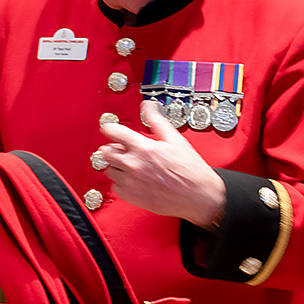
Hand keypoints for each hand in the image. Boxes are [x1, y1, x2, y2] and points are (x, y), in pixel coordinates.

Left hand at [95, 100, 226, 226]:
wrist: (198, 196)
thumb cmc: (190, 170)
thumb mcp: (176, 140)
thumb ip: (157, 121)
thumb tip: (148, 106)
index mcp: (144, 148)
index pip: (113, 132)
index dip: (109, 128)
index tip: (109, 128)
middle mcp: (134, 165)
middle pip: (106, 151)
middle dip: (112, 147)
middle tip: (122, 148)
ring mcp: (131, 182)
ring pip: (109, 169)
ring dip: (116, 164)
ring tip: (129, 164)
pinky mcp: (131, 196)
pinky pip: (115, 186)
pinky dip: (121, 181)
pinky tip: (133, 178)